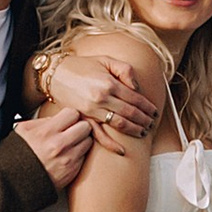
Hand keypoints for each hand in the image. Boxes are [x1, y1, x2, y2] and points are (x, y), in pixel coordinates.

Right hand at [15, 104, 95, 187]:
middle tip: (72, 130)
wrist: (16, 182)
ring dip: (81, 140)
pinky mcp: (73, 171)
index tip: (66, 119)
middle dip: (79, 126)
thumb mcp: (23, 130)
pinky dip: (79, 154)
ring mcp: (69, 159)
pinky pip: (84, 156)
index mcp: (47, 132)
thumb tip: (58, 118)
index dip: (70, 116)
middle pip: (86, 126)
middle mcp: (60, 145)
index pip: (73, 113)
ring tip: (70, 143)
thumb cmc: (18, 155)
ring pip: (88, 141)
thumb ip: (43, 121)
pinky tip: (67, 155)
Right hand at [42, 44, 157, 148]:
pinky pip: (98, 135)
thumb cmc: (83, 66)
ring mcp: (92, 110)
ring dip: (134, 130)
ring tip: (143, 132)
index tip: (155, 111)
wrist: (56, 74)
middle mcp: (101, 98)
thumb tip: (137, 87)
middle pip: (130, 113)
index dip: (148, 107)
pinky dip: (110, 144)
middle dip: (144, 119)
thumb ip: (125, 70)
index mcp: (109, 83)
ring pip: (119, 124)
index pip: (135, 99)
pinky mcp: (83, 119)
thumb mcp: (106, 60)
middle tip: (152, 123)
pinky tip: (121, 151)